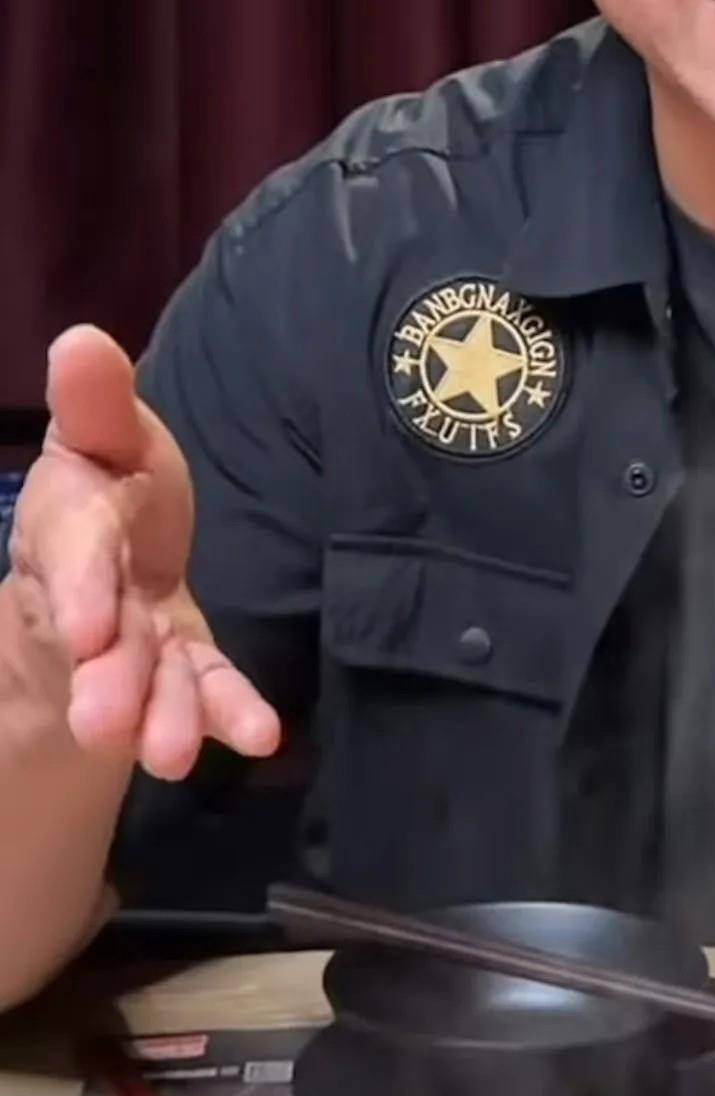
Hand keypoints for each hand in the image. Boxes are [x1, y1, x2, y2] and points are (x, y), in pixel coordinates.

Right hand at [7, 327, 279, 779]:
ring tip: (172, 755)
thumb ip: (95, 401)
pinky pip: (209, 691)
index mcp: (72, 529)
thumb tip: (82, 339)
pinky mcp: (186, 666)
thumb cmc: (110, 479)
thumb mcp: (100, 433)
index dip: (81, 592)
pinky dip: (231, 714)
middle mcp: (100, 601)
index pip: (75, 560)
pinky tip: (261, 736)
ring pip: (150, 684)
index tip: (90, 625)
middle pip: (105, 646)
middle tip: (106, 725)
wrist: (112, 552)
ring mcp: (143, 644)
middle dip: (108, 683)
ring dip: (161, 717)